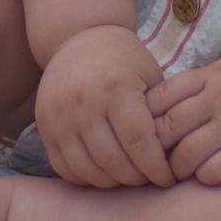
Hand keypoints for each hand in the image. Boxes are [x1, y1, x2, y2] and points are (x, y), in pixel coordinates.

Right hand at [35, 24, 173, 188]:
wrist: (79, 39)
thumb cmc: (124, 60)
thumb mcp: (150, 76)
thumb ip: (161, 114)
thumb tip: (175, 156)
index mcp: (116, 89)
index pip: (139, 143)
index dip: (156, 168)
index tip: (168, 178)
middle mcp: (84, 104)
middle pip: (113, 161)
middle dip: (137, 178)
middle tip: (149, 179)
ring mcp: (59, 117)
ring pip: (88, 170)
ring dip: (112, 181)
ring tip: (127, 176)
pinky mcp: (44, 126)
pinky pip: (64, 167)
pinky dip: (85, 177)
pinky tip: (102, 171)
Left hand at [150, 52, 220, 185]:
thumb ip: (196, 85)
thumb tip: (158, 104)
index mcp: (209, 77)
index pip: (160, 97)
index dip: (144, 117)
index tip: (142, 130)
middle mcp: (218, 100)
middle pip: (167, 127)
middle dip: (154, 148)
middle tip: (150, 160)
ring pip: (186, 153)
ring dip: (176, 168)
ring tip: (176, 174)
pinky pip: (216, 171)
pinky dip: (204, 177)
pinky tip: (205, 176)